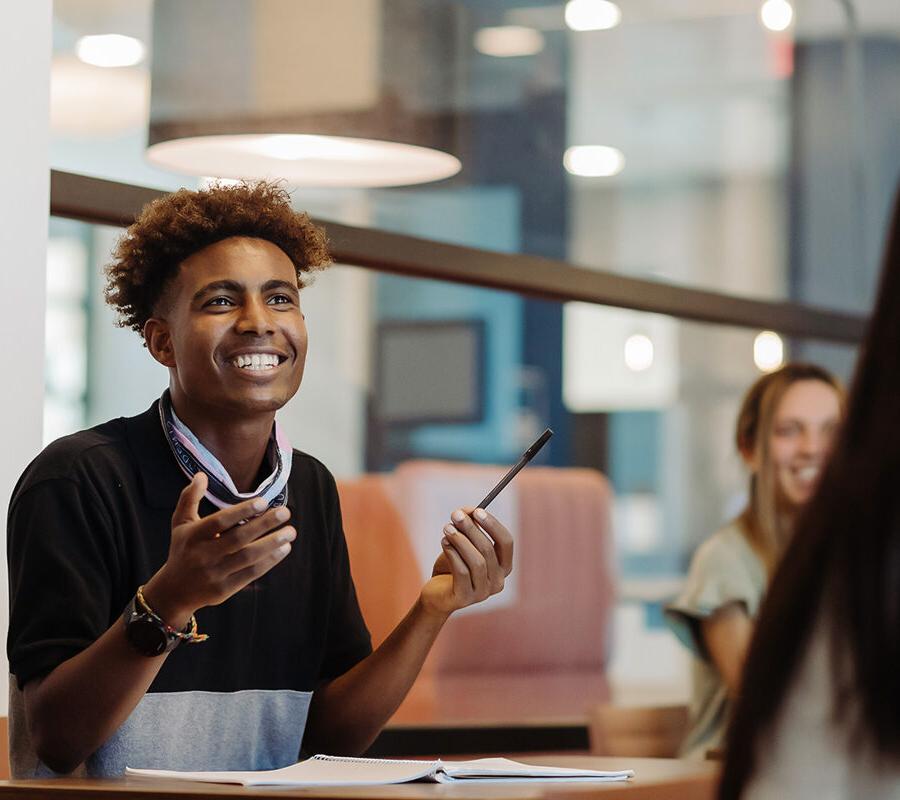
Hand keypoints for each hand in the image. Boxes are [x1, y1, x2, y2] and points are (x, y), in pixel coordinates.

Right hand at [142, 473, 295, 626]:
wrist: (175, 591)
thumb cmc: (183, 549)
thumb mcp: (180, 523)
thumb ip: (189, 498)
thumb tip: (201, 475)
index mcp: (193, 536)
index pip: (219, 522)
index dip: (241, 511)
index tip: (263, 502)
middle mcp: (203, 555)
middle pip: (238, 539)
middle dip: (264, 525)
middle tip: (285, 512)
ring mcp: (214, 574)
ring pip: (248, 557)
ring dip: (272, 544)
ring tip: (290, 532)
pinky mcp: (224, 590)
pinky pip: (251, 574)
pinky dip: (269, 561)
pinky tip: (283, 549)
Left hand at [420, 507, 512, 618]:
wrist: (436, 593)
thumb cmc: (453, 565)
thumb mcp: (462, 542)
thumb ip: (469, 525)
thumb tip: (469, 510)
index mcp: (504, 566)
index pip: (506, 542)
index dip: (493, 525)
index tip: (478, 510)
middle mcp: (498, 581)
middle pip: (489, 550)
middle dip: (471, 529)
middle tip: (456, 515)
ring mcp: (483, 593)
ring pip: (476, 561)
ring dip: (460, 540)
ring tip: (446, 528)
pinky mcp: (465, 598)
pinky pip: (462, 572)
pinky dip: (452, 554)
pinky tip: (443, 543)